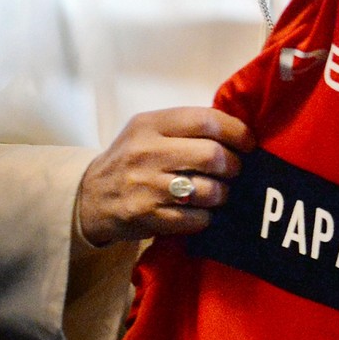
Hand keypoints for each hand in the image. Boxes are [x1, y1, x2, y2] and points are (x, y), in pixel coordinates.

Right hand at [76, 107, 255, 246]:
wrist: (90, 197)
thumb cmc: (131, 160)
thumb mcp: (149, 131)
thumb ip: (186, 127)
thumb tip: (238, 132)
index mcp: (150, 124)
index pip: (206, 120)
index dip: (236, 131)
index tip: (248, 143)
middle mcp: (147, 153)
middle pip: (213, 155)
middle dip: (234, 165)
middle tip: (233, 170)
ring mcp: (146, 187)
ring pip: (208, 190)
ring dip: (223, 194)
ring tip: (218, 193)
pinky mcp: (148, 217)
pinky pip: (196, 219)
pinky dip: (207, 217)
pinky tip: (201, 212)